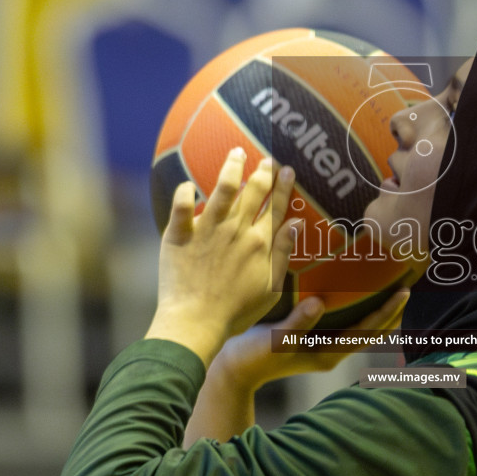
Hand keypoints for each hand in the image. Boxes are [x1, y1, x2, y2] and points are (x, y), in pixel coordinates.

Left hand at [146, 148, 297, 365]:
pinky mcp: (180, 235)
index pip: (275, 208)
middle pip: (253, 193)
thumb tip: (296, 223)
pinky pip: (180, 206)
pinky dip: (184, 194)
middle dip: (262, 173)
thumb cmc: (235, 311)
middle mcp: (236, 230)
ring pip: (223, 189)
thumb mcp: (270, 286)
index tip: (287, 170)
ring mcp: (207, 230)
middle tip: (267, 159)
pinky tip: (187, 185)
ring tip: (236, 153)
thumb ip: (283, 252)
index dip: (283, 187)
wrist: (197, 322)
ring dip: (232, 168)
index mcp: (260, 243)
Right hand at [213, 288, 411, 393]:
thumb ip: (298, 323)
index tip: (404, 292)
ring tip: (394, 287)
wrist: (232, 371)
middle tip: (409, 284)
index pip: (366, 331)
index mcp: (327, 354)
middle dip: (392, 311)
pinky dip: (359, 309)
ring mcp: (323, 348)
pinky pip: (345, 324)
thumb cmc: (252, 356)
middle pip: (371, 332)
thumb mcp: (274, 339)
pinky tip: (359, 293)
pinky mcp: (313, 341)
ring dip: (379, 310)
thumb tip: (319, 303)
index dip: (387, 312)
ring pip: (361, 329)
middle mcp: (330, 352)